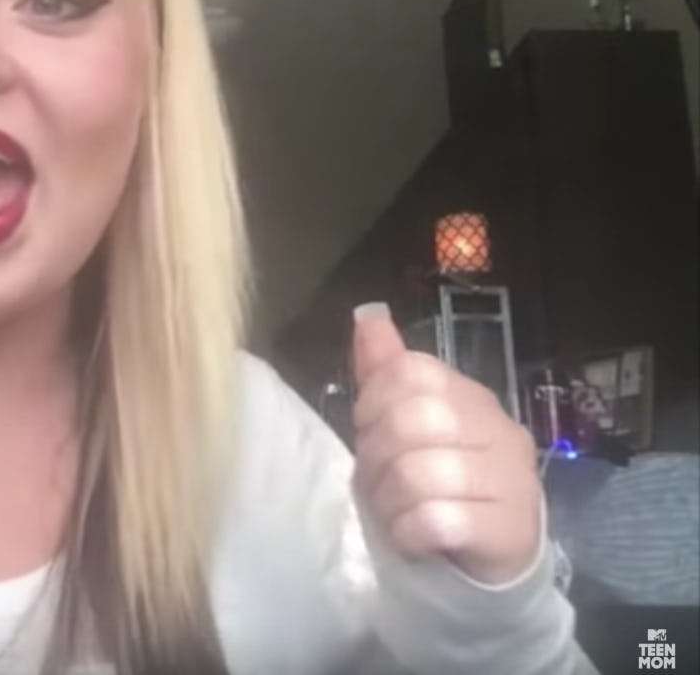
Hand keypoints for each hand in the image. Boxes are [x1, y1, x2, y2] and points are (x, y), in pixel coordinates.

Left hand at [350, 302, 541, 584]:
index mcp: (472, 398)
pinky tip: (413, 539)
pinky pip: (435, 520)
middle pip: (413, 419)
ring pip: (419, 473)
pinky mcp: (510, 531)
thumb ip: (386, 373)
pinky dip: (408, 533)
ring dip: (389, 502)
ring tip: (397, 514)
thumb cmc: (436, 492)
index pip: (411, 372)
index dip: (373, 403)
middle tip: (380, 484)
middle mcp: (500, 432)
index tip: (372, 435)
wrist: (483, 568)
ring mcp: (513, 482)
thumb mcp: (402, 431)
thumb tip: (368, 313)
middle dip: (376, 458)